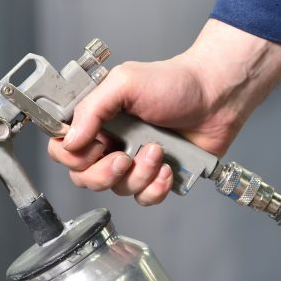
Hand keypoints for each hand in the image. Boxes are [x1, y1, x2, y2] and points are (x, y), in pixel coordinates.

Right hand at [48, 19, 280, 204]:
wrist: (217, 96)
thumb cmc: (174, 82)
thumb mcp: (124, 83)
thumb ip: (91, 109)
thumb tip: (69, 141)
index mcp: (95, 122)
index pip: (63, 150)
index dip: (73, 156)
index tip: (94, 145)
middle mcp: (109, 144)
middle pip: (84, 178)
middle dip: (104, 173)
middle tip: (123, 157)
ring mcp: (132, 163)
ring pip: (116, 189)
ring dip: (138, 174)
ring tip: (157, 151)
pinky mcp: (155, 178)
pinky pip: (143, 198)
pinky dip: (156, 187)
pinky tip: (167, 168)